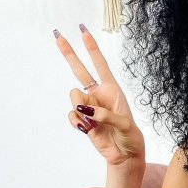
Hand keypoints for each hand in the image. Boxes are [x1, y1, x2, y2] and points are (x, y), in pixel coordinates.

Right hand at [55, 25, 145, 167]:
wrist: (124, 156)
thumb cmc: (130, 138)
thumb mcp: (125, 125)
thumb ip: (106, 116)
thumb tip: (87, 111)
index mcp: (112, 90)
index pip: (100, 65)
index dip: (92, 49)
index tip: (84, 32)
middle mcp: (99, 95)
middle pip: (80, 70)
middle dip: (69, 53)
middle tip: (57, 35)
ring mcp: (89, 107)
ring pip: (74, 96)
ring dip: (80, 108)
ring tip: (92, 122)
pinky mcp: (83, 120)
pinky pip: (72, 115)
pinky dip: (77, 122)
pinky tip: (86, 129)